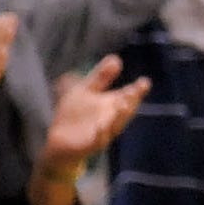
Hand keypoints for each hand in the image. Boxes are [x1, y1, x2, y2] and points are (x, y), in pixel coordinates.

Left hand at [40, 55, 151, 175]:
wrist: (59, 143)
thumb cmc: (75, 115)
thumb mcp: (86, 91)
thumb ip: (100, 77)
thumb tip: (116, 59)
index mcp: (111, 106)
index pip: (128, 97)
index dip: (137, 90)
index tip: (145, 82)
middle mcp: (110, 120)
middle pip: (124, 112)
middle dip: (131, 102)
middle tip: (134, 92)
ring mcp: (102, 134)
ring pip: (115, 126)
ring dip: (119, 117)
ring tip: (123, 104)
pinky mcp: (89, 146)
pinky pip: (98, 141)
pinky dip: (101, 134)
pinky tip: (101, 126)